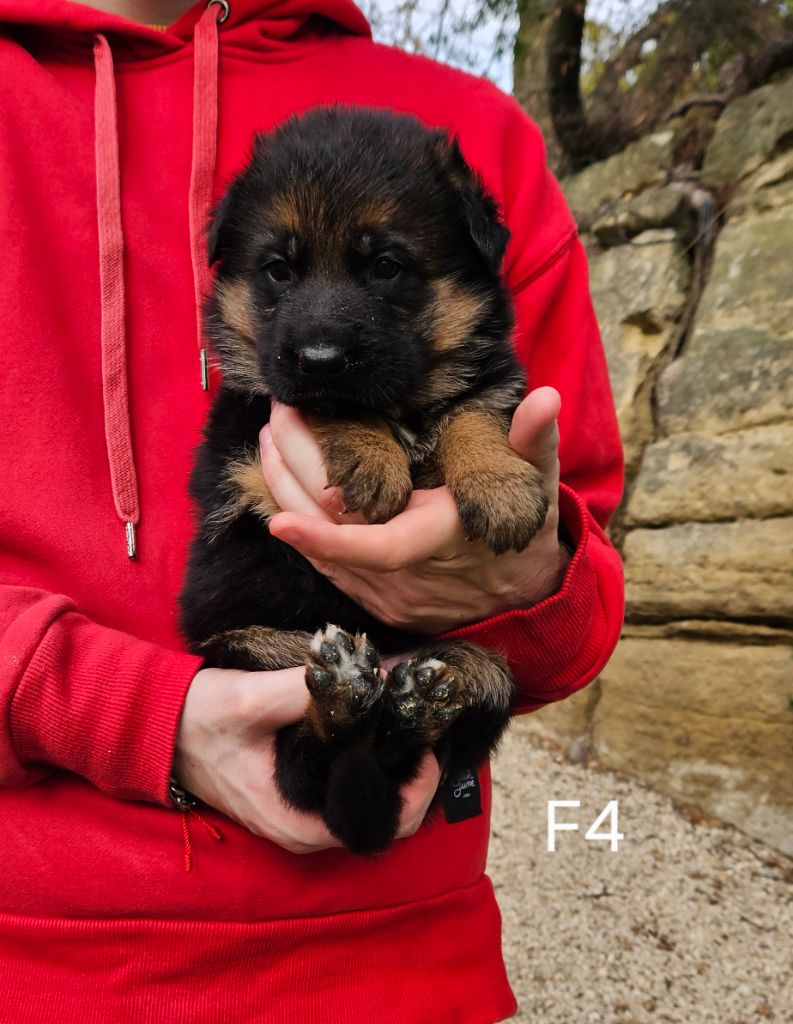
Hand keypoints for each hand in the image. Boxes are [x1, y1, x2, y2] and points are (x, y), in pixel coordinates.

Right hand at [173, 665, 440, 853]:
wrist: (156, 727)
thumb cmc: (199, 719)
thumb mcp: (251, 699)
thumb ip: (307, 689)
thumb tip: (369, 672)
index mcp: (296, 822)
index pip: (380, 824)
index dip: (416, 790)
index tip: (426, 746)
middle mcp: (301, 829)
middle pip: (382, 819)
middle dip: (411, 778)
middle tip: (421, 729)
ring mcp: (297, 815)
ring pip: (365, 805)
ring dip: (392, 771)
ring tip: (405, 726)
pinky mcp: (293, 796)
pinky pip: (346, 791)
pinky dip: (368, 765)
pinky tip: (375, 729)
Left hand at [261, 389, 570, 633]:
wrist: (520, 595)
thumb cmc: (524, 532)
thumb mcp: (537, 486)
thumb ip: (536, 441)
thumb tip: (545, 399)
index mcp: (436, 545)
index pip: (374, 550)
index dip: (327, 540)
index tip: (281, 521)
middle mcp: (400, 577)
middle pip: (329, 535)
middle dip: (291, 477)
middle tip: (278, 416)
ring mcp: (380, 591)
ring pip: (315, 551)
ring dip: (285, 494)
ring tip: (270, 438)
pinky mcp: (369, 595)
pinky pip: (321, 562)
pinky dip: (297, 520)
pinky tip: (280, 482)